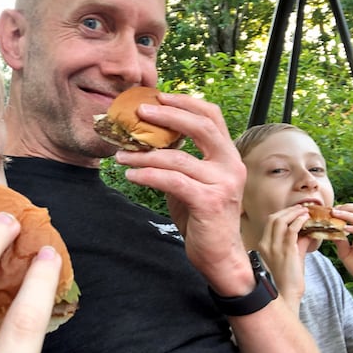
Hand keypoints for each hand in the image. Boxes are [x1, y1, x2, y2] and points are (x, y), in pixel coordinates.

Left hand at [115, 93, 250, 292]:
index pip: (211, 116)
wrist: (220, 255)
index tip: (158, 97)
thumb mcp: (194, 181)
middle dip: (168, 115)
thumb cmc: (203, 217)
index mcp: (228, 155)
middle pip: (201, 127)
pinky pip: (172, 181)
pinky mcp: (209, 202)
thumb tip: (148, 140)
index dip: (185, 102)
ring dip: (144, 154)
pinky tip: (131, 176)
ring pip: (178, 158)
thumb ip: (181, 160)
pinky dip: (148, 175)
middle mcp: (231, 165)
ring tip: (122, 154)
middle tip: (140, 112)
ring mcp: (222, 183)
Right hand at [257, 205, 309, 313]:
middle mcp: (266, 244)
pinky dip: (299, 221)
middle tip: (301, 208)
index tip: (294, 211)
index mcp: (263, 245)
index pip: (269, 222)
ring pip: (280, 221)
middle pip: (273, 218)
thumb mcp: (290, 257)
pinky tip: (306, 219)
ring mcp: (274, 248)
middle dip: (288, 210)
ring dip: (294, 213)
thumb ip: (296, 243)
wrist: (286, 295)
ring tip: (305, 211)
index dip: (282, 213)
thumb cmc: (288, 279)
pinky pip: (291, 230)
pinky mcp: (285, 252)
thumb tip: (307, 231)